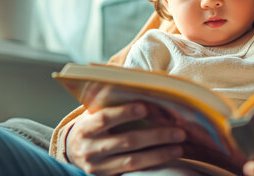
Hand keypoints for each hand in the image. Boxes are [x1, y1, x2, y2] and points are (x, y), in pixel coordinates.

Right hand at [66, 102, 185, 175]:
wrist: (74, 152)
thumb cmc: (93, 125)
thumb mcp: (94, 112)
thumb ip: (111, 101)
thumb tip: (140, 85)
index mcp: (86, 128)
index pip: (104, 118)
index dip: (123, 113)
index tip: (144, 107)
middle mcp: (90, 149)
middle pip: (126, 141)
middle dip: (155, 136)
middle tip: (179, 131)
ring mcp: (98, 167)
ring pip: (132, 161)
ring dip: (158, 154)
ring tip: (179, 147)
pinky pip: (132, 173)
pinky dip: (152, 166)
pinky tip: (168, 159)